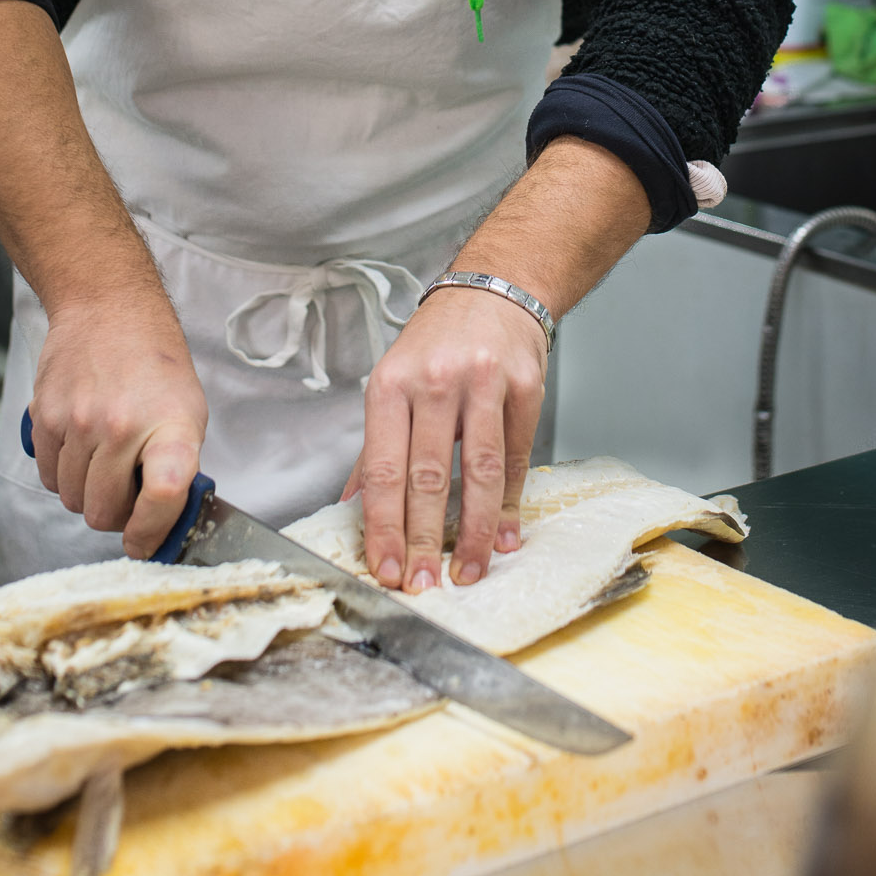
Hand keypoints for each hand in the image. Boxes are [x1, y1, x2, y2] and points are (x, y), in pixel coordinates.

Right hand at [28, 296, 207, 558]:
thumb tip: (163, 525)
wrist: (108, 307)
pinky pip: (48, 477)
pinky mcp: (44, 417)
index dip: (152, 532)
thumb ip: (178, 467)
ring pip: (73, 501)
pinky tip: (81, 448)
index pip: (163, 495)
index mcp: (169, 426)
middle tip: (127, 492)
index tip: (145, 543)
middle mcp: (122, 426)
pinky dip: (64, 475)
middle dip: (116, 515)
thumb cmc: (155, 363)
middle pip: (104, 513)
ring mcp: (78, 422)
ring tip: (106, 461)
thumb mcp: (189, 410)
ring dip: (89, 493)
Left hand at [343, 286, 546, 591]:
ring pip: (478, 472)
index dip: (383, 524)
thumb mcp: (393, 382)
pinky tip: (504, 535)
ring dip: (474, 531)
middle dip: (423, 538)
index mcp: (390, 385)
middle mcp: (433, 382)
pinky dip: (510, 503)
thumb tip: (351, 504)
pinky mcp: (524, 387)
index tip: (385, 567)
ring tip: (468, 571)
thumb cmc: (437, 342)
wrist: (492, 291)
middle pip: (427, 475)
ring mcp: (481, 383)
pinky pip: (517, 456)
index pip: (382, 467)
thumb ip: (376, 447)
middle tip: (422, 584)